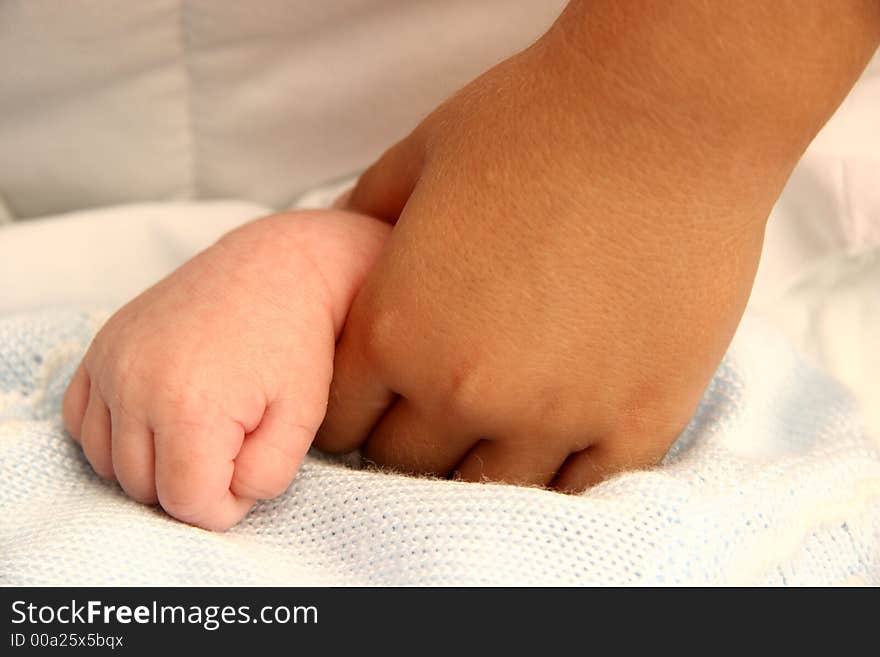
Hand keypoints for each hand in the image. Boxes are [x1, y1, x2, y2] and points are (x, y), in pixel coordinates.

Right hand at [63, 210, 387, 528]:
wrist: (275, 270)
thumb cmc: (296, 343)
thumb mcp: (303, 417)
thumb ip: (266, 477)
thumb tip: (223, 500)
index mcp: (190, 407)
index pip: (186, 503)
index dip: (224, 505)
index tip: (251, 469)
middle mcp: (136, 385)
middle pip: (144, 488)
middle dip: (192, 485)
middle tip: (233, 447)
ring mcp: (111, 362)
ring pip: (109, 463)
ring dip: (153, 465)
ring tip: (202, 432)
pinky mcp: (101, 347)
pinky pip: (81, 422)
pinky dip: (113, 436)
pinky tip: (157, 420)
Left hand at [315, 1, 878, 488]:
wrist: (664, 113)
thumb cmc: (532, 123)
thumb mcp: (414, 160)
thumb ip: (361, 224)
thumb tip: (341, 256)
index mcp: (396, 332)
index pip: (342, 421)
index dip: (350, 410)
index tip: (373, 399)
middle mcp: (465, 392)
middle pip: (406, 465)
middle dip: (407, 439)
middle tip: (432, 408)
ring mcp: (556, 416)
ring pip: (488, 489)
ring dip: (479, 464)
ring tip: (494, 427)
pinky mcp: (639, 421)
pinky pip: (581, 492)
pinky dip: (560, 479)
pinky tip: (556, 448)